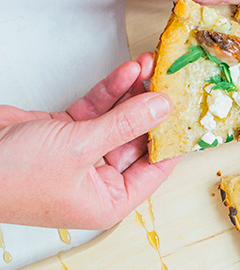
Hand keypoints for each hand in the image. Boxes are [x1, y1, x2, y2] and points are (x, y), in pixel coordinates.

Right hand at [0, 54, 177, 229]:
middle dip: (154, 107)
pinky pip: (97, 110)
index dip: (174, 137)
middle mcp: (98, 182)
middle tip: (172, 80)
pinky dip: (111, 91)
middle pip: (139, 139)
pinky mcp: (64, 133)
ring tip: (152, 67)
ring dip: (135, 93)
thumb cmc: (10, 176)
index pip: (156, 167)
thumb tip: (163, 107)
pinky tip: (129, 72)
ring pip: (119, 120)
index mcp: (108, 202)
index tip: (192, 110)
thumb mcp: (80, 147)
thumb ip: (125, 124)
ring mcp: (81, 155)